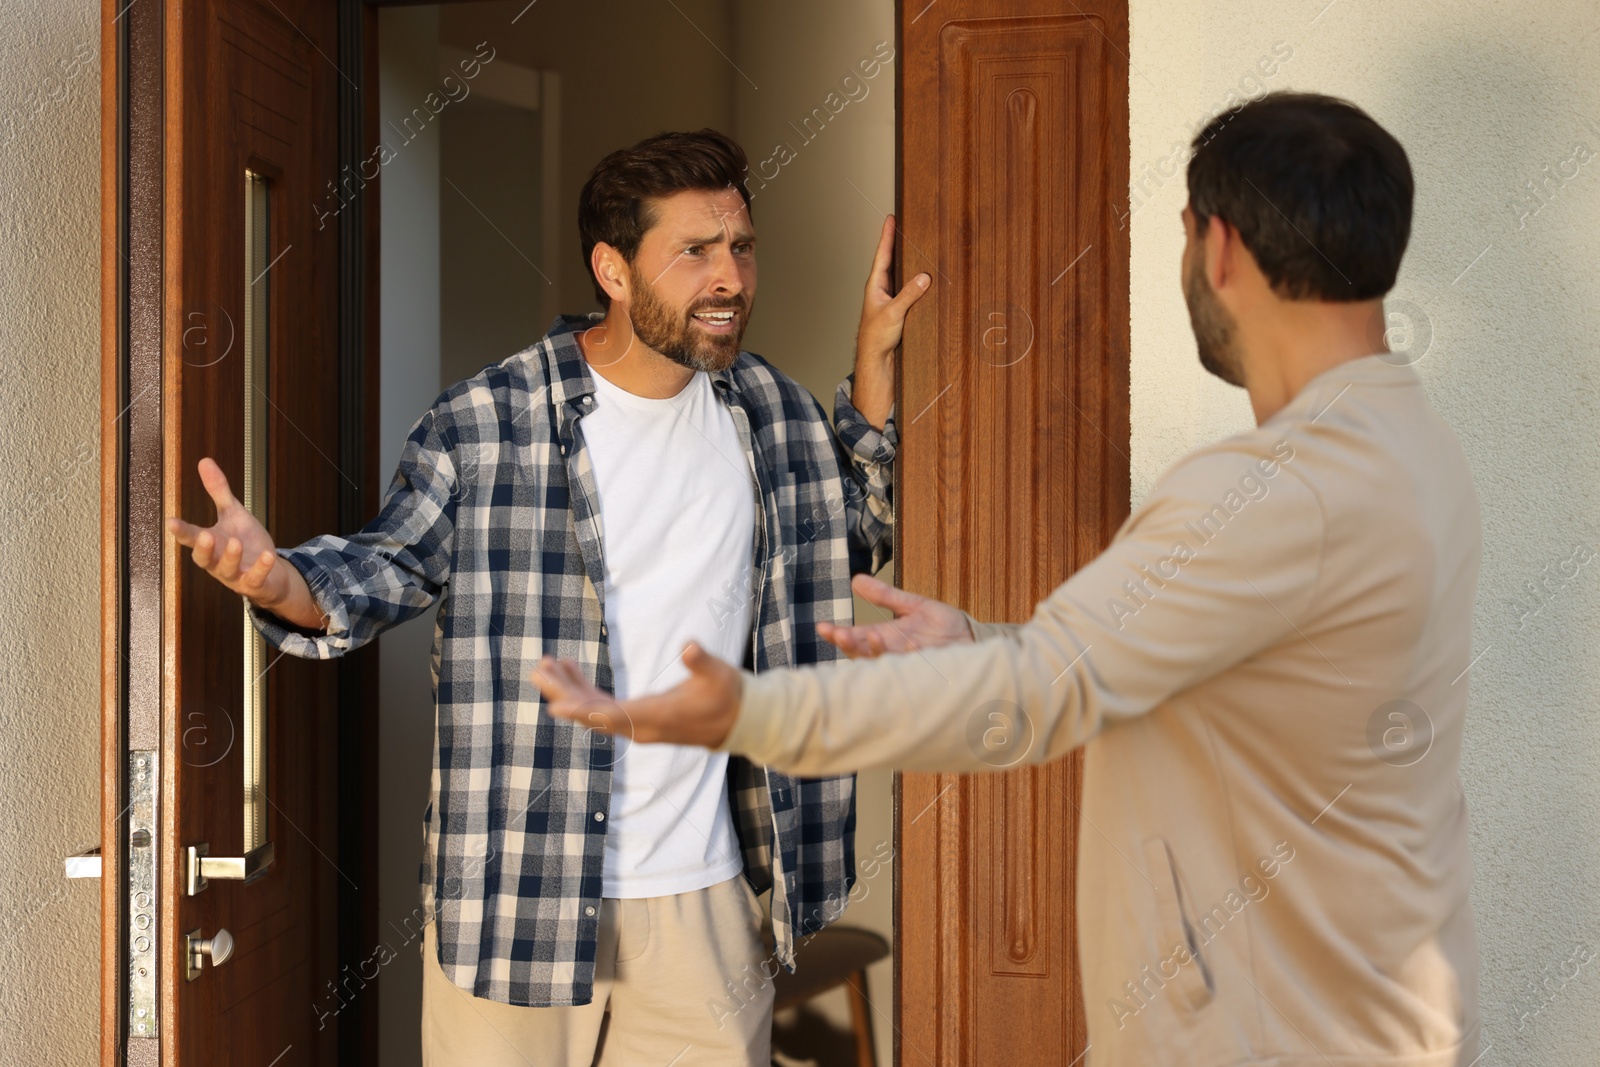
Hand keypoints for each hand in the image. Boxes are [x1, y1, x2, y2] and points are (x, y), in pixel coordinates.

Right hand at [166, 457, 317, 626]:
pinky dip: (261, 568)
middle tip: (203, 535)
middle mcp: (218, 562)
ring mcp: (236, 575)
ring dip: (230, 557)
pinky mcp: (255, 584)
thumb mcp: (233, 514)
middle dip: (202, 548)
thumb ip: (219, 491)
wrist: (272, 573)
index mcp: (210, 544)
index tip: (171, 522)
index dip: (181, 531)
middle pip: (204, 559)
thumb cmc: (247, 543)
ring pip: (227, 570)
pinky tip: (268, 556)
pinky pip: (255, 579)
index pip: (191, 538)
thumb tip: (205, 461)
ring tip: (234, 542)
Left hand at [534, 641, 742, 747]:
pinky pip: (602, 707)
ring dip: (568, 690)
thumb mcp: (718, 675)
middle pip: (592, 715)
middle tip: (538, 671)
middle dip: (563, 695)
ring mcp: (636, 724)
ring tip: (545, 666)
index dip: (582, 712)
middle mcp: (639, 727)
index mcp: (655, 718)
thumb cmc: (727, 695)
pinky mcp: (636, 717)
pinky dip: (583, 690)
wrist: (737, 720)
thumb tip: (690, 647)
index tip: (554, 706)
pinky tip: (570, 671)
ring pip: (592, 711)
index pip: (612, 717)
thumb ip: (701, 662)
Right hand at [817, 573, 973, 658]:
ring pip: (884, 663)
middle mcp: (892, 653)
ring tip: (874, 634)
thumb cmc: (942, 625)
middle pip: (863, 654)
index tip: (824, 627)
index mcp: (885, 638)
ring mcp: (908, 663)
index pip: (856, 638)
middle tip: (840, 635)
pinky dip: (911, 656)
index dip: (838, 635)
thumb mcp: (912, 604)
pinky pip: (915, 666)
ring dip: (877, 650)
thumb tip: (856, 579)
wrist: (972, 639)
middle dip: (850, 646)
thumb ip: (885, 595)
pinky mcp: (927, 669)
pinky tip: (908, 644)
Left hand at [851, 214, 930, 429]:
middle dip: (896, 242)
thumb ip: (909, 295)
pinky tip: (921, 276)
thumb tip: (924, 277)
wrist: (875, 359)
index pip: (882, 255)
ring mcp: (888, 298)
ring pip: (898, 273)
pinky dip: (912, 278)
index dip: (886, 236)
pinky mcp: (896, 307)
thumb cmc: (876, 337)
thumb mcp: (894, 313)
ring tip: (914, 243)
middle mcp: (880, 289)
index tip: (890, 218)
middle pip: (890, 260)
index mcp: (875, 285)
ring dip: (905, 260)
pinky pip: (905, 287)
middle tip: (903, 224)